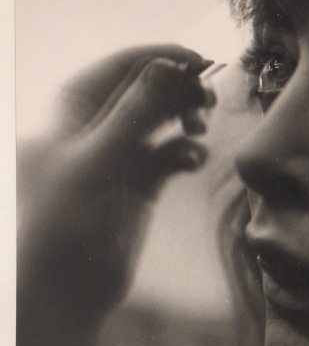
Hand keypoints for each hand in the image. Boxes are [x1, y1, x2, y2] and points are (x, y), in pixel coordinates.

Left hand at [17, 45, 214, 345]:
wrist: (68, 287)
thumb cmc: (64, 222)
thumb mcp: (97, 160)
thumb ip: (134, 112)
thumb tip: (166, 64)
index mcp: (73, 110)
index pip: (120, 66)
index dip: (159, 58)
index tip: (198, 60)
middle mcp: (98, 126)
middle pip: (147, 90)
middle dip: (178, 90)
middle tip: (207, 98)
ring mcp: (122, 153)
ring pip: (162, 119)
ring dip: (185, 118)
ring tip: (200, 128)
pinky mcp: (142, 179)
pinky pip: (171, 153)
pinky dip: (185, 152)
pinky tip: (193, 161)